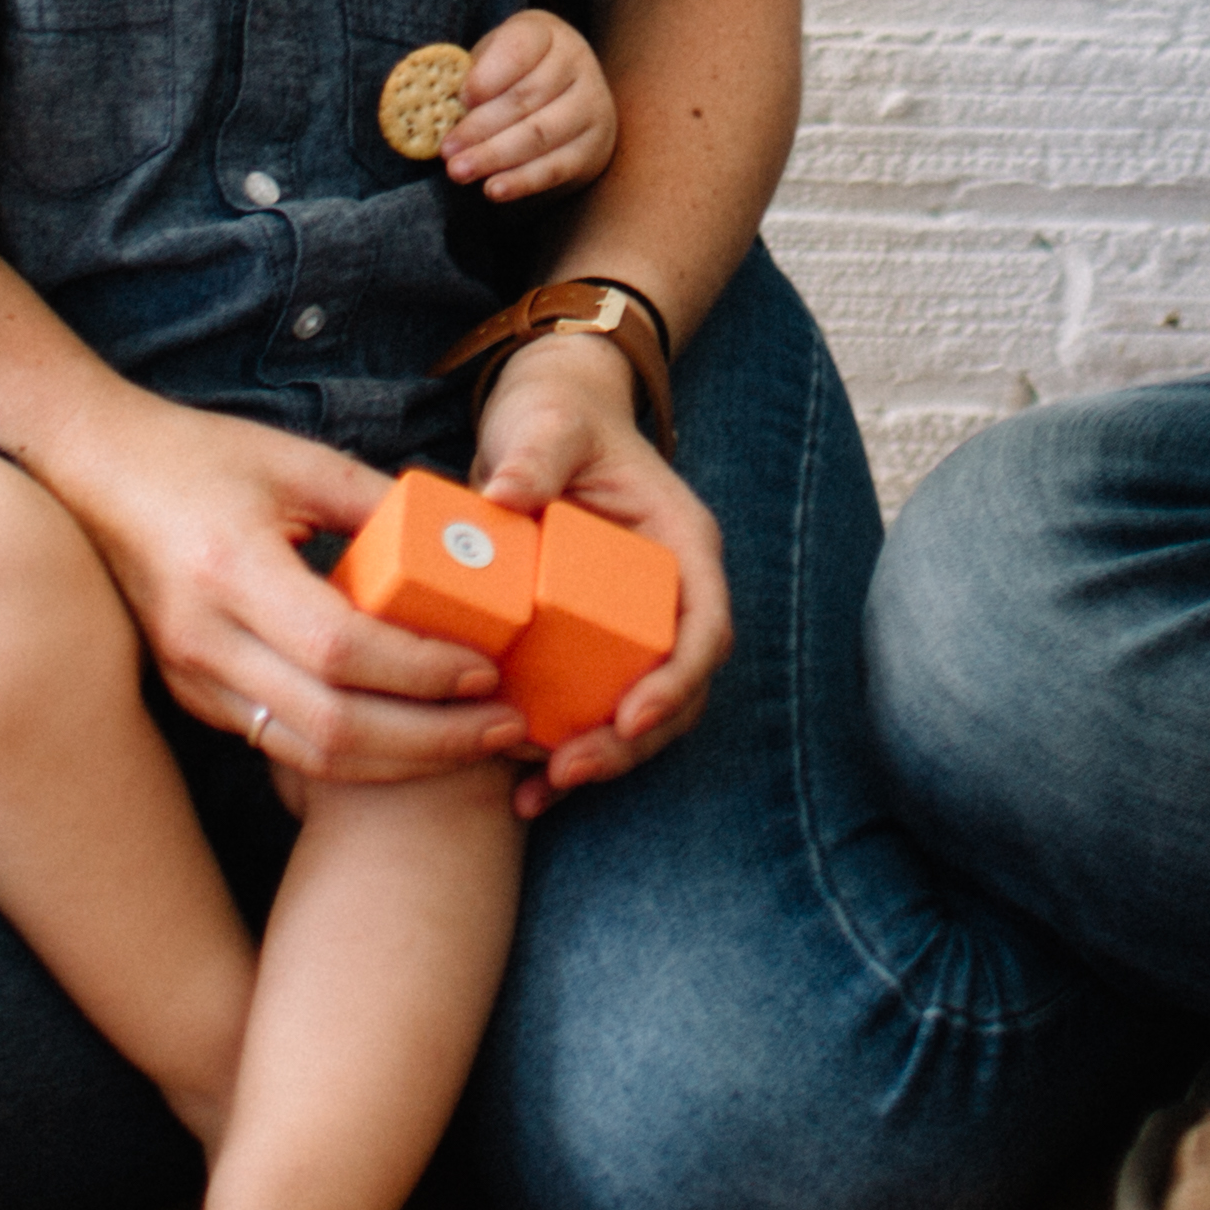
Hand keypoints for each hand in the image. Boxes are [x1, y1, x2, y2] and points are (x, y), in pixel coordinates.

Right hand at [56, 392, 531, 788]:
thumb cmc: (197, 454)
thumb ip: (381, 504)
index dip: (421, 671)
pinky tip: (408, 737)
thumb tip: (472, 547)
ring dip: (401, 761)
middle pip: (332, 726)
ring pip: (308, 754)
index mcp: (229, 569)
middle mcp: (203, 637)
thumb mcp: (296, 460)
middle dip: (432, 740)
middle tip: (505, 728)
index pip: (339, 649)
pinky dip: (354, 754)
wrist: (93, 471)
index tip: (487, 669)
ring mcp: (190, 676)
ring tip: (472, 742)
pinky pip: (281, 744)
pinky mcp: (192, 694)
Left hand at [441, 10, 617, 199]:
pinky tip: (493, 189)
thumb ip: (469, 77)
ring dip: (495, 156)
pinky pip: (556, 167)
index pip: (519, 49)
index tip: (461, 98)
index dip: (488, 75)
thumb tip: (437, 110)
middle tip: (446, 150)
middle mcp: (576, 63)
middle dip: (480, 126)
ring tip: (458, 171)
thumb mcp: (492, 58)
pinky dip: (522, 181)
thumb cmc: (513, 74)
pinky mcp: (593, 146)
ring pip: (540, 134)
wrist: (567, 96)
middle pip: (526, 97)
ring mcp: (591, 105)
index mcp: (546, 33)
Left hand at [471, 337, 729, 819]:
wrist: (543, 420)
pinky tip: (521, 793)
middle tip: (570, 769)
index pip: (705, 625)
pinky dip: (562, 754)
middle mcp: (668, 595)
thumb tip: (504, 496)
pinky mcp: (589, 645)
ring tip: (540, 789)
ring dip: (599, 761)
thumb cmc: (556, 415)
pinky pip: (590, 710)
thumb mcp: (547, 424)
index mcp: (682, 546)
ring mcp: (631, 625)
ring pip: (638, 714)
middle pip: (676, 689)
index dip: (677, 679)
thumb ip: (534, 455)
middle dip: (630, 743)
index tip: (633, 718)